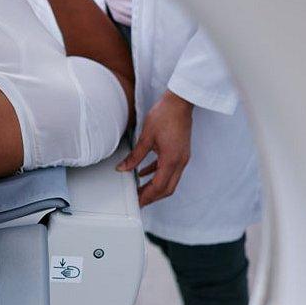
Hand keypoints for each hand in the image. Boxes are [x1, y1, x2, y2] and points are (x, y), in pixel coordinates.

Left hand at [117, 90, 193, 206]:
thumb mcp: (146, 137)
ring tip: (139, 190)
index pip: (159, 186)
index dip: (147, 197)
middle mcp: (180, 162)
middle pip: (167, 188)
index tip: (137, 202)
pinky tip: (144, 173)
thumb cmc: (165, 115)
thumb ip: (135, 156)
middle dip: (152, 196)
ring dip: (155, 187)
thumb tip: (123, 168)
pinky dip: (157, 174)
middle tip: (137, 200)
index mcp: (171, 159)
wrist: (179, 103)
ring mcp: (182, 158)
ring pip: (169, 181)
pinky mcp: (180, 153)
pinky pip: (169, 170)